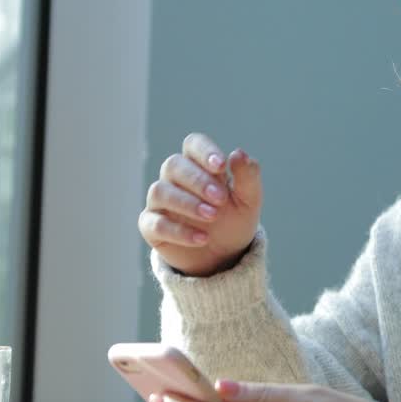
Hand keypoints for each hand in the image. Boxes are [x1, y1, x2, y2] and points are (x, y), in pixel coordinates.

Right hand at [139, 133, 261, 276]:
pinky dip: (178, 231)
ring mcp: (160, 202)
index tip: (222, 166)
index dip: (204, 151)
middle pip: (174, 165)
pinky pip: (156, 223)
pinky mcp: (151, 227)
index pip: (193, 144)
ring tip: (212, 217)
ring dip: (187, 203)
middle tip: (221, 198)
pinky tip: (202, 239)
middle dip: (197, 180)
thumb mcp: (248, 201)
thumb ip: (248, 176)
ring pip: (160, 191)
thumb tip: (239, 153)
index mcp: (199, 165)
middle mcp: (175, 179)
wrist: (224, 257)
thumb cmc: (234, 221)